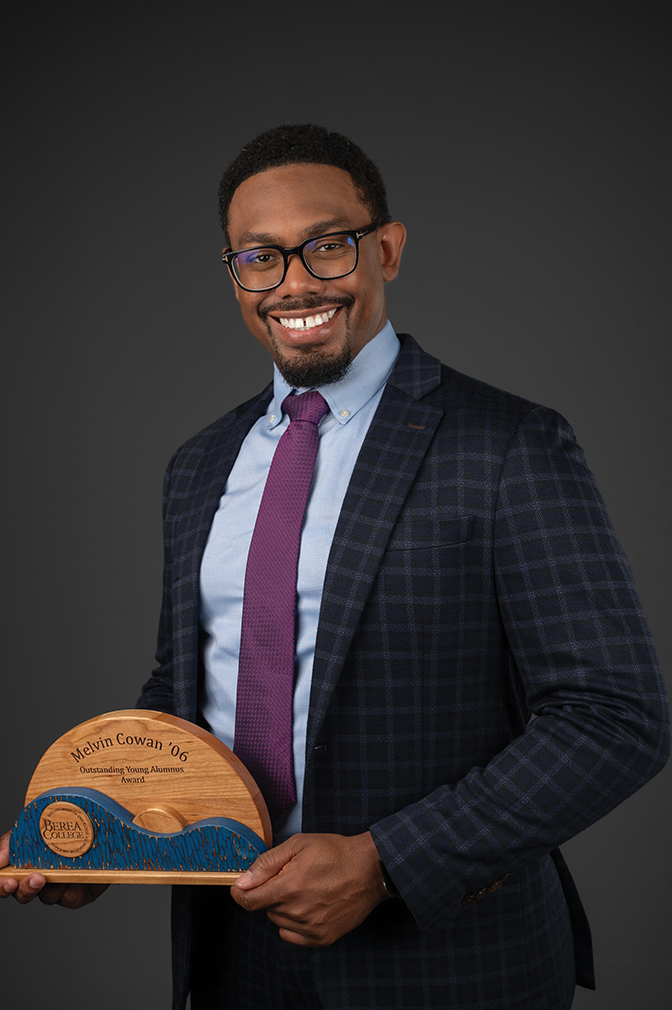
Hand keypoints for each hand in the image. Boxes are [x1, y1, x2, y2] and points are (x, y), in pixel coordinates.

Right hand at [0, 831, 108, 907]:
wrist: (102, 823)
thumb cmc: (66, 822)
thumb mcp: (34, 824)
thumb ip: (12, 841)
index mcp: (25, 865)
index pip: (4, 883)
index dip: (2, 886)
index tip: (8, 881)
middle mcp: (40, 880)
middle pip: (23, 896)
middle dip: (27, 889)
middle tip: (38, 878)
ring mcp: (60, 888)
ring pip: (48, 897)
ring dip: (55, 884)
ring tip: (66, 868)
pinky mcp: (80, 893)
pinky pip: (71, 899)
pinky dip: (74, 888)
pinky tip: (79, 876)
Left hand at [231, 831, 390, 946]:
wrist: (369, 869)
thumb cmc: (335, 853)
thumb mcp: (298, 845)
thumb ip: (267, 863)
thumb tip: (242, 882)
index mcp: (289, 887)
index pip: (248, 901)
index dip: (240, 892)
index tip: (242, 886)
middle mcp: (298, 912)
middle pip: (264, 908)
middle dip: (270, 892)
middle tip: (290, 876)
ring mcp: (310, 928)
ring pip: (278, 920)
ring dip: (283, 906)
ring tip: (305, 888)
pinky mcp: (321, 938)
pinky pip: (292, 934)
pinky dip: (294, 922)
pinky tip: (310, 905)